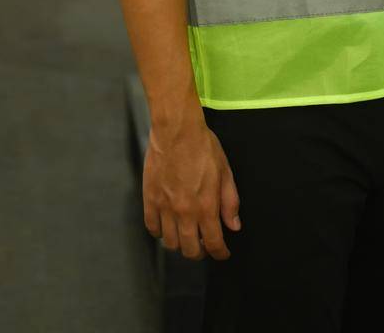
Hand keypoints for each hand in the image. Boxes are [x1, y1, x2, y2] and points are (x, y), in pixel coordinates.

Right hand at [142, 117, 240, 261]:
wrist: (176, 130)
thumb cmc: (203, 147)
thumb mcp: (225, 171)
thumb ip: (230, 201)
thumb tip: (234, 226)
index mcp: (206, 207)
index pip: (213, 243)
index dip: (220, 253)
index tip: (223, 253)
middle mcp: (184, 212)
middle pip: (190, 249)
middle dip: (200, 253)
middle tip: (204, 246)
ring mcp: (165, 207)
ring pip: (170, 242)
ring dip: (179, 244)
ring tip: (185, 236)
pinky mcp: (150, 199)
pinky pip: (152, 227)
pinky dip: (159, 232)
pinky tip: (166, 226)